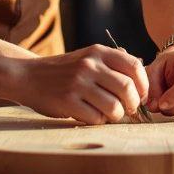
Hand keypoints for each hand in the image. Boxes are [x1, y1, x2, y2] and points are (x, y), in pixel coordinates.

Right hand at [10, 44, 148, 124]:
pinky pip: (96, 118)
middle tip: (129, 109)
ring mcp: (78, 83)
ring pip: (114, 107)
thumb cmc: (65, 70)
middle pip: (128, 88)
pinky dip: (99, 121)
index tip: (141, 95)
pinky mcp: (67, 101)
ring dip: (117, 115)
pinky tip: (92, 115)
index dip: (143, 85)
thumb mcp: (89, 57)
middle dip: (133, 104)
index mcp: (99, 52)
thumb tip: (142, 81)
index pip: (134, 66)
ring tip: (110, 114)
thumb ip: (112, 64)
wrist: (29, 76)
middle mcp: (90, 65)